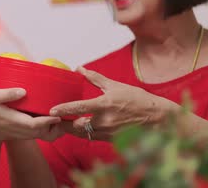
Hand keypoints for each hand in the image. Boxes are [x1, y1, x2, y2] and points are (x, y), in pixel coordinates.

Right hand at [0, 70, 62, 140]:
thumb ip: (8, 93)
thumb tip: (24, 91)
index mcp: (9, 119)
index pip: (34, 124)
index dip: (47, 121)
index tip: (57, 115)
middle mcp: (10, 129)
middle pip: (35, 133)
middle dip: (48, 127)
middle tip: (58, 118)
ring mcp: (6, 133)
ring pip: (29, 135)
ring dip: (40, 129)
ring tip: (49, 120)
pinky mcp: (3, 134)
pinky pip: (21, 135)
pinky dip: (31, 130)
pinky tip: (32, 121)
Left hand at [49, 67, 172, 140]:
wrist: (156, 117)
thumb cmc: (137, 99)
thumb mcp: (115, 86)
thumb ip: (95, 78)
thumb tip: (80, 68)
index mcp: (105, 104)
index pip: (79, 108)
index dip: (63, 109)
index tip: (51, 110)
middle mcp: (105, 120)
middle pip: (77, 126)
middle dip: (65, 124)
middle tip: (55, 119)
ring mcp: (108, 132)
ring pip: (83, 134)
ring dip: (73, 129)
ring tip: (64, 123)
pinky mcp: (111, 140)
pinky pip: (92, 137)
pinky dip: (85, 133)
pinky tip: (80, 127)